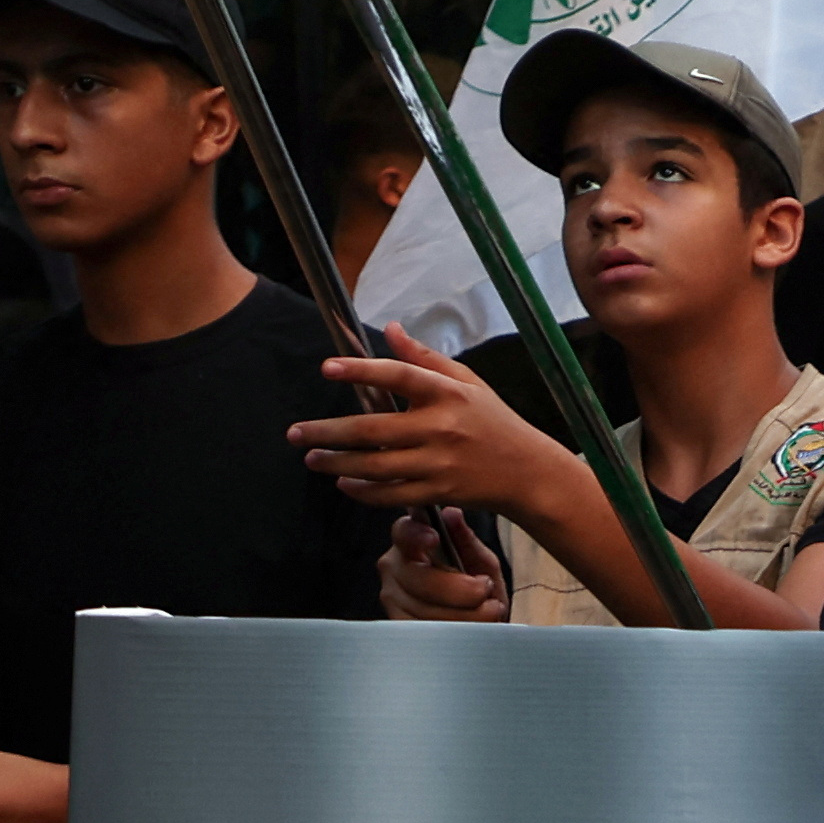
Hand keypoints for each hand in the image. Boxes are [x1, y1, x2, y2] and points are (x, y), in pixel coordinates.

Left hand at [291, 339, 587, 523]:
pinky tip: (343, 482)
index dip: (362, 371)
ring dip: (337, 463)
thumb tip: (392, 328)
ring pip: (375, 465)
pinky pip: (391, 494)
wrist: (528, 472)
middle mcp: (442, 428)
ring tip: (311, 457)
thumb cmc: (494, 422)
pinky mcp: (439, 492)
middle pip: (372, 430)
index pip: (399, 376)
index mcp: (449, 394)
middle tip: (295, 432)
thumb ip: (425, 358)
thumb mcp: (468, 382)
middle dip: (327, 432)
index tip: (327, 368)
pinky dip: (363, 490)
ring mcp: (440, 464)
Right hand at [379, 510, 506, 622]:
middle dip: (458, 589)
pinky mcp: (399, 627)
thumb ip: (467, 540)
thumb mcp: (481, 561)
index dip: (415, 535)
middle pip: (418, 578)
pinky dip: (456, 631)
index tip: (434, 539)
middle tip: (486, 589)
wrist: (484, 621)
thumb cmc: (478, 584)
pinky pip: (426, 632)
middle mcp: (395, 567)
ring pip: (424, 609)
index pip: (404, 532)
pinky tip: (474, 627)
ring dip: (466, 613)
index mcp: (412, 541)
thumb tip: (451, 514)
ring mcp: (392, 598)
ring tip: (490, 609)